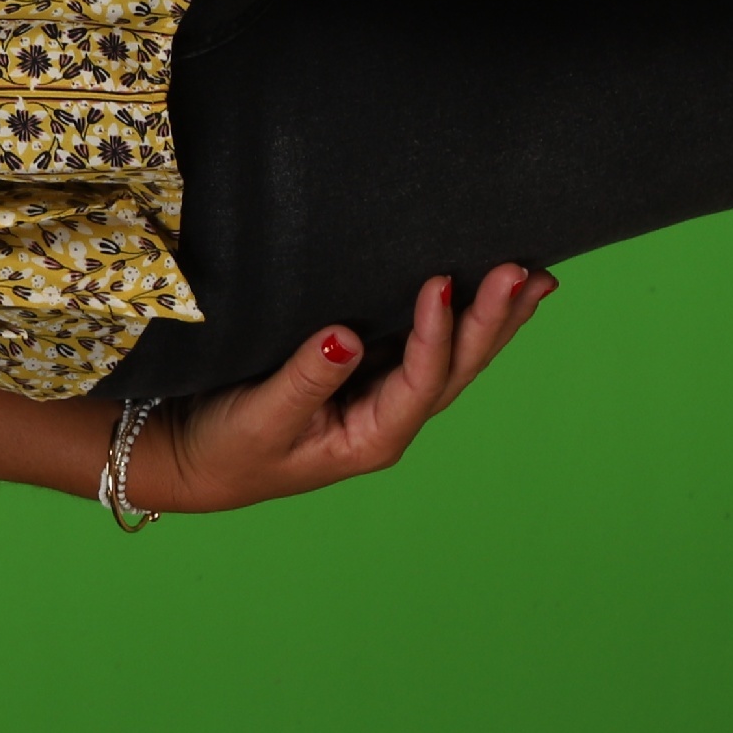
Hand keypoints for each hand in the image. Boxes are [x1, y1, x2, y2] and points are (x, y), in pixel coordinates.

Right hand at [135, 265, 555, 513]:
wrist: (197, 461)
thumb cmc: (228, 447)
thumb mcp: (261, 419)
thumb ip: (304, 380)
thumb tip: (345, 339)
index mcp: (372, 436)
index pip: (420, 380)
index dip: (435, 332)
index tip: (440, 281)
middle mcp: (390, 418)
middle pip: (456, 368)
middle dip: (492, 321)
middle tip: (523, 272)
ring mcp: (383, 397)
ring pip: (453, 358)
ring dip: (494, 320)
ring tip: (535, 280)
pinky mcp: (366, 375)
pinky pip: (425, 346)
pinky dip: (461, 320)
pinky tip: (484, 295)